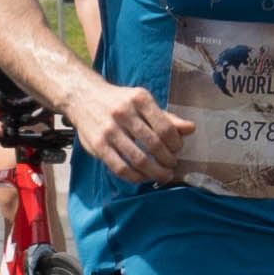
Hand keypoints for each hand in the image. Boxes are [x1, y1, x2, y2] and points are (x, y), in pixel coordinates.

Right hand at [70, 72, 189, 185]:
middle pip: (154, 145)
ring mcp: (109, 130)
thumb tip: (191, 129)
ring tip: (163, 175)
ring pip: (138, 159)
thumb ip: (166, 118)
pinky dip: (135, 177)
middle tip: (172, 166)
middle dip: (168, 160)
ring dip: (155, 172)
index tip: (177, 150)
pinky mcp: (97, 145)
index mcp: (139, 99)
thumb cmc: (118, 101)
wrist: (82, 97)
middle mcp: (124, 113)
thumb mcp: (142, 102)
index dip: (176, 144)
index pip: (165, 128)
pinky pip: (120, 168)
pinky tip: (143, 177)